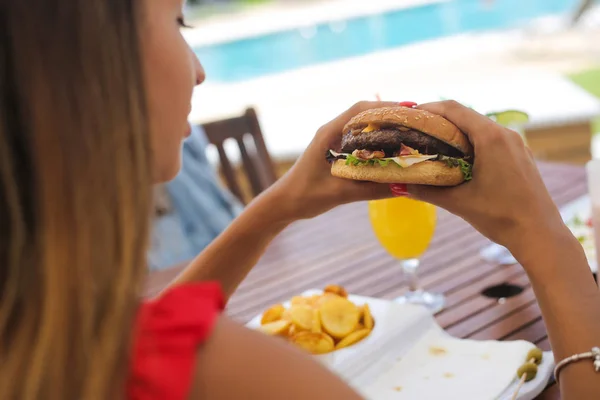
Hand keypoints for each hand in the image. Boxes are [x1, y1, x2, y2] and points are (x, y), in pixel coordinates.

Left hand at [270, 101, 400, 219]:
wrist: (283, 205)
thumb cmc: (304, 196)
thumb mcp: (340, 193)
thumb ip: (371, 189)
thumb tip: (404, 186)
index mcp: (328, 134)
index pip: (361, 110)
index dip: (386, 107)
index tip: (410, 110)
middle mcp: (331, 132)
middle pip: (365, 115)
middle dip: (391, 116)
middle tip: (417, 123)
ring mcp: (333, 141)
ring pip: (363, 128)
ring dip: (385, 129)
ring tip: (411, 134)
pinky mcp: (335, 152)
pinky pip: (360, 141)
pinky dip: (377, 142)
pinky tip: (393, 151)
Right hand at [406, 100, 568, 257]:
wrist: (539, 234)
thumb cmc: (501, 217)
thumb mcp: (458, 203)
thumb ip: (427, 191)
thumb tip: (400, 186)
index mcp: (491, 138)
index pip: (454, 110)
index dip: (429, 109)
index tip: (410, 115)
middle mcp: (506, 134)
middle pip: (467, 117)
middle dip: (440, 121)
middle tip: (416, 131)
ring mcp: (516, 145)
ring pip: (480, 128)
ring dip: (456, 133)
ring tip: (433, 145)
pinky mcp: (520, 156)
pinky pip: (492, 141)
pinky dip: (472, 144)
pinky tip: (459, 160)